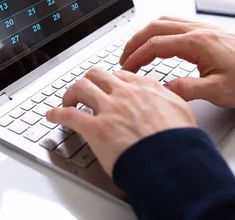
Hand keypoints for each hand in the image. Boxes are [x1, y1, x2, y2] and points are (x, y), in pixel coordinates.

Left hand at [46, 67, 195, 175]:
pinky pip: (69, 115)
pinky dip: (57, 114)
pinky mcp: (95, 128)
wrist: (172, 160)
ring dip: (71, 93)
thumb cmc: (179, 141)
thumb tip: (170, 100)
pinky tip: (52, 116)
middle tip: (85, 90)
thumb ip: (171, 101)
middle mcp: (125, 93)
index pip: (122, 75)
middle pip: (97, 75)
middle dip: (89, 81)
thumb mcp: (182, 111)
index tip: (109, 86)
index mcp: (146, 88)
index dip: (112, 81)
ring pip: (81, 87)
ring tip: (67, 100)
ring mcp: (108, 109)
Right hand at [119, 17, 234, 108]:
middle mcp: (196, 30)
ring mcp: (200, 28)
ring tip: (135, 52)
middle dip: (134, 43)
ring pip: (163, 22)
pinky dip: (158, 32)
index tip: (126, 70)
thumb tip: (162, 91)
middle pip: (155, 28)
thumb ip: (188, 90)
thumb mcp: (218, 91)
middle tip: (123, 59)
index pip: (156, 45)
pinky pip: (174, 24)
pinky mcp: (205, 31)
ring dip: (145, 35)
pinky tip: (156, 44)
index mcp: (197, 43)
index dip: (136, 57)